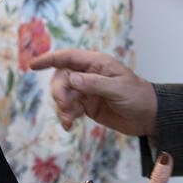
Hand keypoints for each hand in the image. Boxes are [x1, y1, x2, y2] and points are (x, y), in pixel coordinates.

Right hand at [31, 49, 157, 134]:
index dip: (49, 59)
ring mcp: (87, 91)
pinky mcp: (87, 106)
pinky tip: (69, 125)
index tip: (32, 65)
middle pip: (61, 77)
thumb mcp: (118, 89)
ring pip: (63, 94)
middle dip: (59, 91)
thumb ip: (94, 84)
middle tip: (66, 105)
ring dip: (62, 106)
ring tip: (70, 118)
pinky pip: (69, 108)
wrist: (149, 116)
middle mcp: (89, 74)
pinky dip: (66, 116)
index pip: (68, 57)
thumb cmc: (138, 96)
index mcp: (97, 63)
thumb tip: (72, 79)